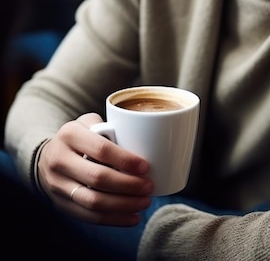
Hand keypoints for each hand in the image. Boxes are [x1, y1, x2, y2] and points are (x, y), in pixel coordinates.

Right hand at [37, 113, 152, 225]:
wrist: (48, 156)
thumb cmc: (80, 137)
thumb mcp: (90, 122)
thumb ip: (112, 128)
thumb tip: (143, 143)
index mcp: (70, 135)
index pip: (101, 150)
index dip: (125, 160)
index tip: (145, 167)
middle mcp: (60, 160)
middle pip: (98, 178)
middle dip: (128, 185)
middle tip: (149, 187)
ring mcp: (58, 185)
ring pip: (93, 202)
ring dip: (123, 205)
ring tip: (144, 202)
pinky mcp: (61, 204)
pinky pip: (89, 217)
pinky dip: (114, 219)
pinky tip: (133, 217)